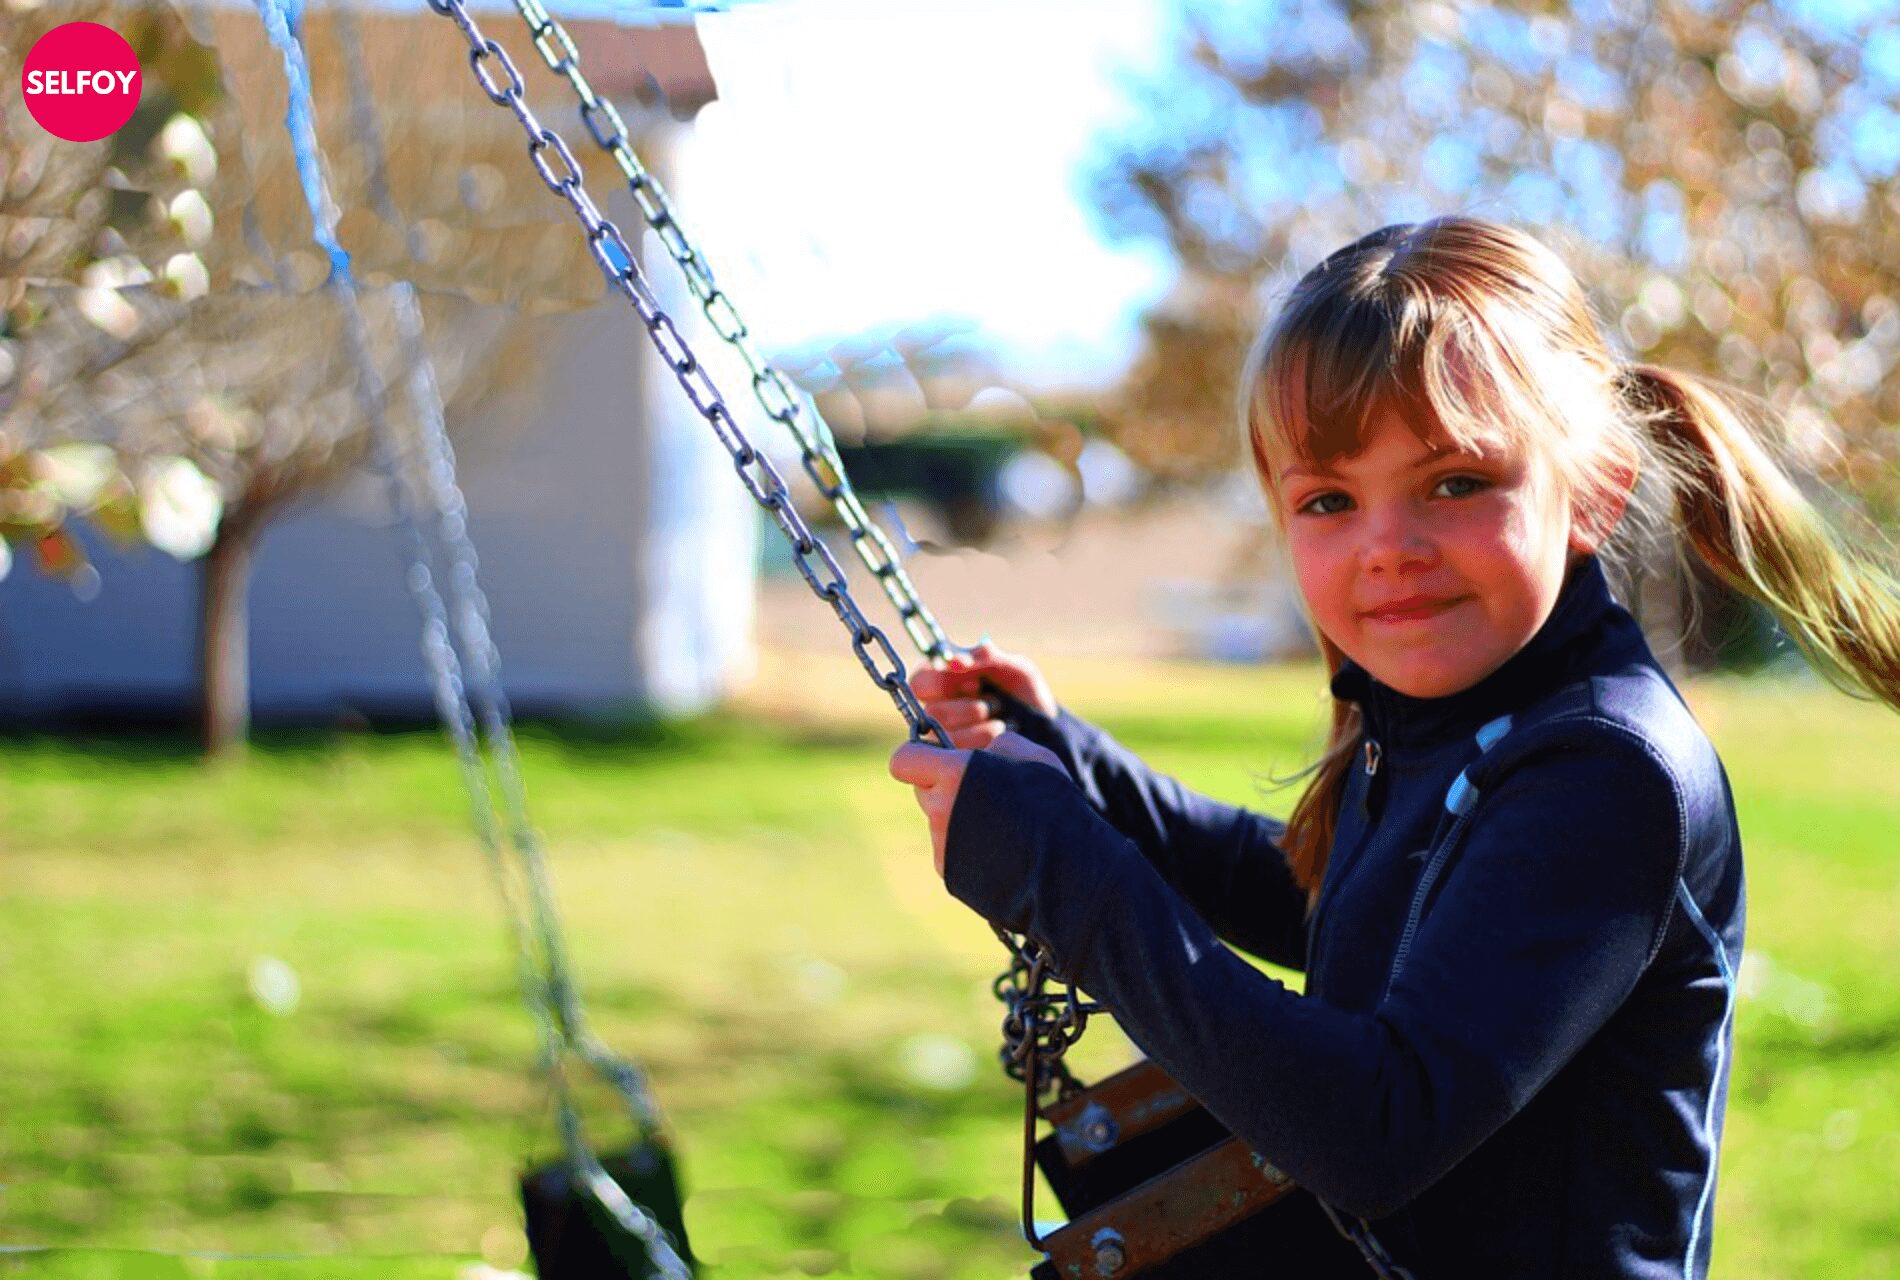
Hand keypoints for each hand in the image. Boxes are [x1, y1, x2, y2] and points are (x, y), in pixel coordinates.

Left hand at [889, 730, 1067, 876]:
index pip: (903, 760)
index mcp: (954, 773)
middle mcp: (939, 809)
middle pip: (922, 790)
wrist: (1067, 871)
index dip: (917, 756)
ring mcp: (941, 844)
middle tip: (980, 790)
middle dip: (943, 785)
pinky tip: (1000, 848)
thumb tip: (986, 751)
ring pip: (937, 819)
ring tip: (1000, 824)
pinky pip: (949, 848)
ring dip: (958, 816)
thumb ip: (998, 745)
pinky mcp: (948, 873)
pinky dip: (967, 845)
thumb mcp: (1034, 756)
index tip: (938, 758)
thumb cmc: (1054, 807)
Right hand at [910, 641, 1057, 749]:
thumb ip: (986, 657)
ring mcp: (944, 739)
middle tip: (992, 702)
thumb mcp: (1013, 667)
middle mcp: (937, 711)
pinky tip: (1002, 734)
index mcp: (942, 682)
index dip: (942, 683)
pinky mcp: (956, 760)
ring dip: (982, 725)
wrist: (1045, 727)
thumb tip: (954, 660)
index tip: (973, 683)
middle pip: (933, 711)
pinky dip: (988, 740)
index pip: (919, 682)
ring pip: (947, 734)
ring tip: (1001, 719)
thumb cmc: (1023, 692)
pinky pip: (962, 753)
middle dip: (970, 707)